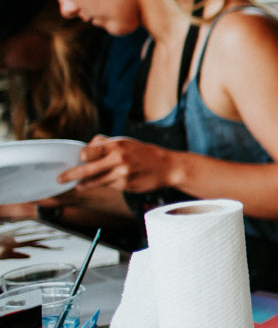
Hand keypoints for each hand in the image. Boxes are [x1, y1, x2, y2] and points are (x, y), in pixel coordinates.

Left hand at [61, 135, 177, 192]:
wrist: (167, 167)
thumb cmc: (144, 153)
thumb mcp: (126, 142)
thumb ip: (105, 143)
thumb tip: (85, 149)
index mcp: (117, 145)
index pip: (88, 152)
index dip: (81, 156)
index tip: (79, 158)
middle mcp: (118, 160)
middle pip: (86, 170)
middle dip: (71, 175)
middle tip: (60, 179)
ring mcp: (122, 174)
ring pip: (95, 181)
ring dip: (85, 184)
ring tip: (80, 185)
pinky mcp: (126, 186)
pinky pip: (108, 186)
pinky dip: (105, 184)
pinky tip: (110, 181)